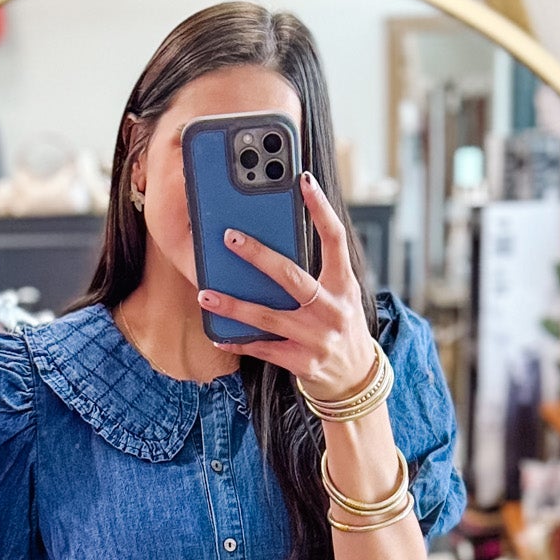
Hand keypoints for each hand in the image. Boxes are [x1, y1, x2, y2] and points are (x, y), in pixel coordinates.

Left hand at [197, 171, 376, 398]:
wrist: (354, 378)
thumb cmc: (339, 326)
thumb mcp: (340, 295)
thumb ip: (317, 271)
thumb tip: (275, 239)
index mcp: (344, 285)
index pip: (335, 239)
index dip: (321, 208)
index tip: (304, 180)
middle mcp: (333, 310)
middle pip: (292, 277)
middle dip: (259, 256)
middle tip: (229, 237)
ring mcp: (318, 338)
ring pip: (269, 317)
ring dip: (234, 306)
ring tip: (205, 295)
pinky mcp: (302, 362)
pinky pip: (264, 350)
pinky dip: (239, 342)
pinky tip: (217, 334)